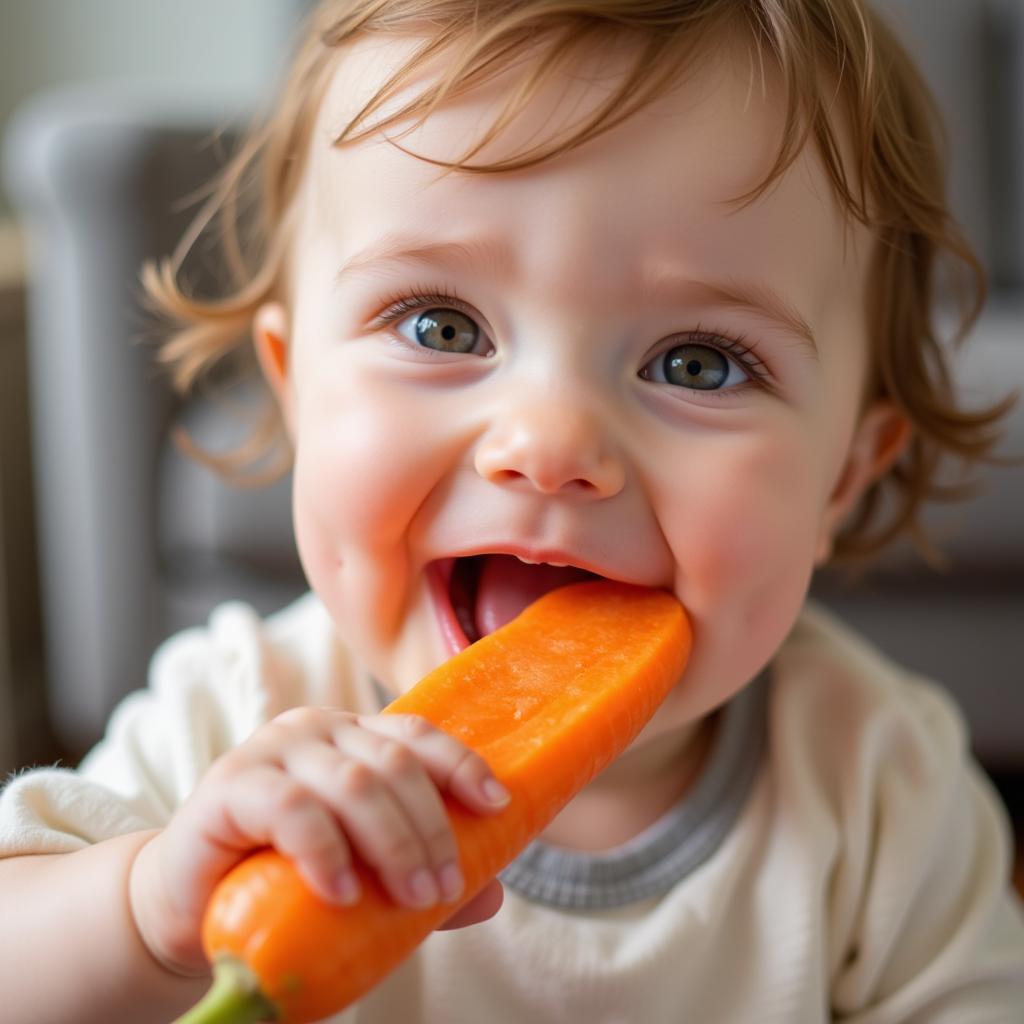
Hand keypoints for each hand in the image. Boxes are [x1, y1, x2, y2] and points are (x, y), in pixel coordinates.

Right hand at [129, 707, 509, 974]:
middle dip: (430, 826)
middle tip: (444, 887)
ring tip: (411, 899)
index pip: (416, 736)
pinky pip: (291, 808)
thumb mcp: (364, 877)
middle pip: (393, 764)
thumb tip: (493, 896)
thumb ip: (418, 876)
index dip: (460, 765)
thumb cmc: (285, 882)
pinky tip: (342, 893)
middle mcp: (316, 730)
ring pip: (353, 783)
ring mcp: (272, 750)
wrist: (193, 906)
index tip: (498, 805)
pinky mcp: (230, 784)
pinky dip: (326, 852)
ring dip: (392, 843)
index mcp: (352, 738)